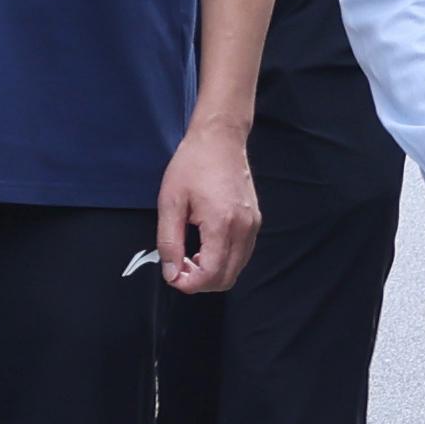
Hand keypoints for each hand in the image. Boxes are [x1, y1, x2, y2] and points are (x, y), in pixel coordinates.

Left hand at [156, 121, 262, 295]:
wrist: (220, 139)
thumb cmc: (193, 164)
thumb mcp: (170, 202)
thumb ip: (169, 242)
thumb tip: (171, 273)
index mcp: (221, 223)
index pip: (211, 274)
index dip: (189, 284)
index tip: (172, 276)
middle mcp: (243, 228)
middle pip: (227, 278)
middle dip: (201, 282)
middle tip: (179, 268)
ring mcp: (253, 225)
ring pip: (237, 269)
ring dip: (213, 272)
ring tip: (191, 256)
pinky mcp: (255, 221)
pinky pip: (242, 255)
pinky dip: (225, 261)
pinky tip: (206, 247)